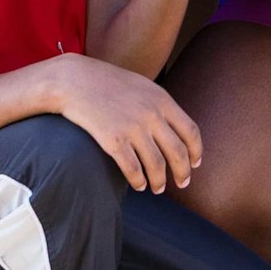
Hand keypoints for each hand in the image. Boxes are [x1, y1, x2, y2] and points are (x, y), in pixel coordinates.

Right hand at [41, 54, 203, 192]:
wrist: (74, 80)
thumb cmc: (108, 83)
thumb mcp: (142, 86)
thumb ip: (160, 105)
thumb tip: (175, 127)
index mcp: (162, 100)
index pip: (190, 131)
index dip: (196, 151)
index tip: (195, 163)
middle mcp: (151, 114)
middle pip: (178, 152)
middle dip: (183, 172)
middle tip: (182, 183)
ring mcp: (133, 128)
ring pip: (156, 165)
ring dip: (159, 181)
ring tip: (158, 188)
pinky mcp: (113, 140)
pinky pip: (132, 169)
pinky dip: (138, 181)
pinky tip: (138, 185)